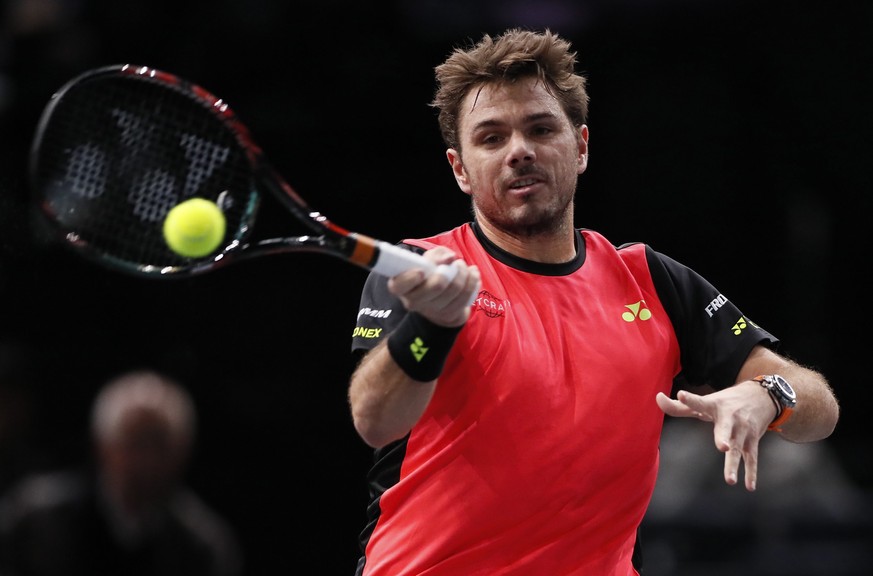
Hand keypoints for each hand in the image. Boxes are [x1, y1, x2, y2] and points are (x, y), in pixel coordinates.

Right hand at [387, 246, 480, 326]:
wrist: (440, 295)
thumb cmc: (430, 271)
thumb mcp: (430, 258)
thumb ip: (437, 254)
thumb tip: (449, 259)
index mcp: (401, 285)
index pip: (399, 285)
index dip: (410, 278)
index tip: (422, 271)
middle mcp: (413, 301)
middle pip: (435, 286)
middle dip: (451, 270)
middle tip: (456, 263)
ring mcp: (431, 310)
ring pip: (454, 290)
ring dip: (464, 274)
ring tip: (463, 266)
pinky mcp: (448, 315)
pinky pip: (466, 297)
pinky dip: (473, 282)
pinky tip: (473, 274)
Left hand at [656, 381, 775, 490]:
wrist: (760, 396)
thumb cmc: (725, 402)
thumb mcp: (705, 402)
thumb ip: (680, 406)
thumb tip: (657, 398)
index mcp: (713, 405)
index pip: (698, 403)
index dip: (689, 399)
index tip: (681, 395)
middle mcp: (730, 417)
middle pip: (725, 428)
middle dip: (723, 437)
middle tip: (722, 447)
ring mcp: (742, 430)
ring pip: (738, 449)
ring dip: (734, 464)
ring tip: (730, 480)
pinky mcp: (753, 440)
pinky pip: (752, 458)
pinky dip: (751, 473)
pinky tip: (749, 487)